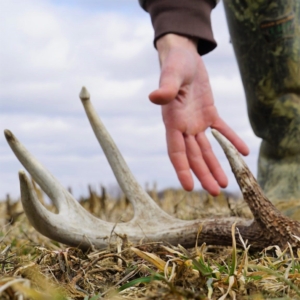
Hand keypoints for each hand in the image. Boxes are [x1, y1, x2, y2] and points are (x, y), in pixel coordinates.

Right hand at [150, 34, 248, 194]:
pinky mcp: (208, 113)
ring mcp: (196, 121)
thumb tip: (155, 97)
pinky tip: (241, 152)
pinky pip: (221, 130)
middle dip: (204, 174)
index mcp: (173, 121)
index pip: (177, 151)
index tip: (190, 187)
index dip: (182, 169)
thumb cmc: (175, 64)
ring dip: (215, 164)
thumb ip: (165, 88)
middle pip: (194, 155)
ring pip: (206, 148)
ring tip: (224, 182)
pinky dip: (231, 140)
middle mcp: (183, 126)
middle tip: (216, 192)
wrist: (184, 56)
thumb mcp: (171, 74)